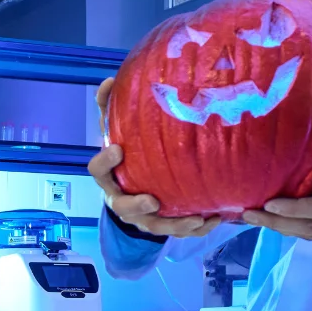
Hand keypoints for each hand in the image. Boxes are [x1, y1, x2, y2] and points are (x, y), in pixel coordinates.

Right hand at [90, 77, 223, 238]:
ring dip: (175, 225)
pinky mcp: (161, 225)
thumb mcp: (116, 133)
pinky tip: (214, 219)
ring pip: (155, 226)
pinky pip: (178, 230)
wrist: (132, 191)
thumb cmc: (126, 157)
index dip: (104, 162)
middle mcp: (121, 200)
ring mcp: (142, 217)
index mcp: (108, 177)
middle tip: (153, 200)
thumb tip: (109, 80)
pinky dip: (196, 227)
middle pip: (123, 207)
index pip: (98, 171)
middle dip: (137, 205)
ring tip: (196, 219)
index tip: (117, 148)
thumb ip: (110, 110)